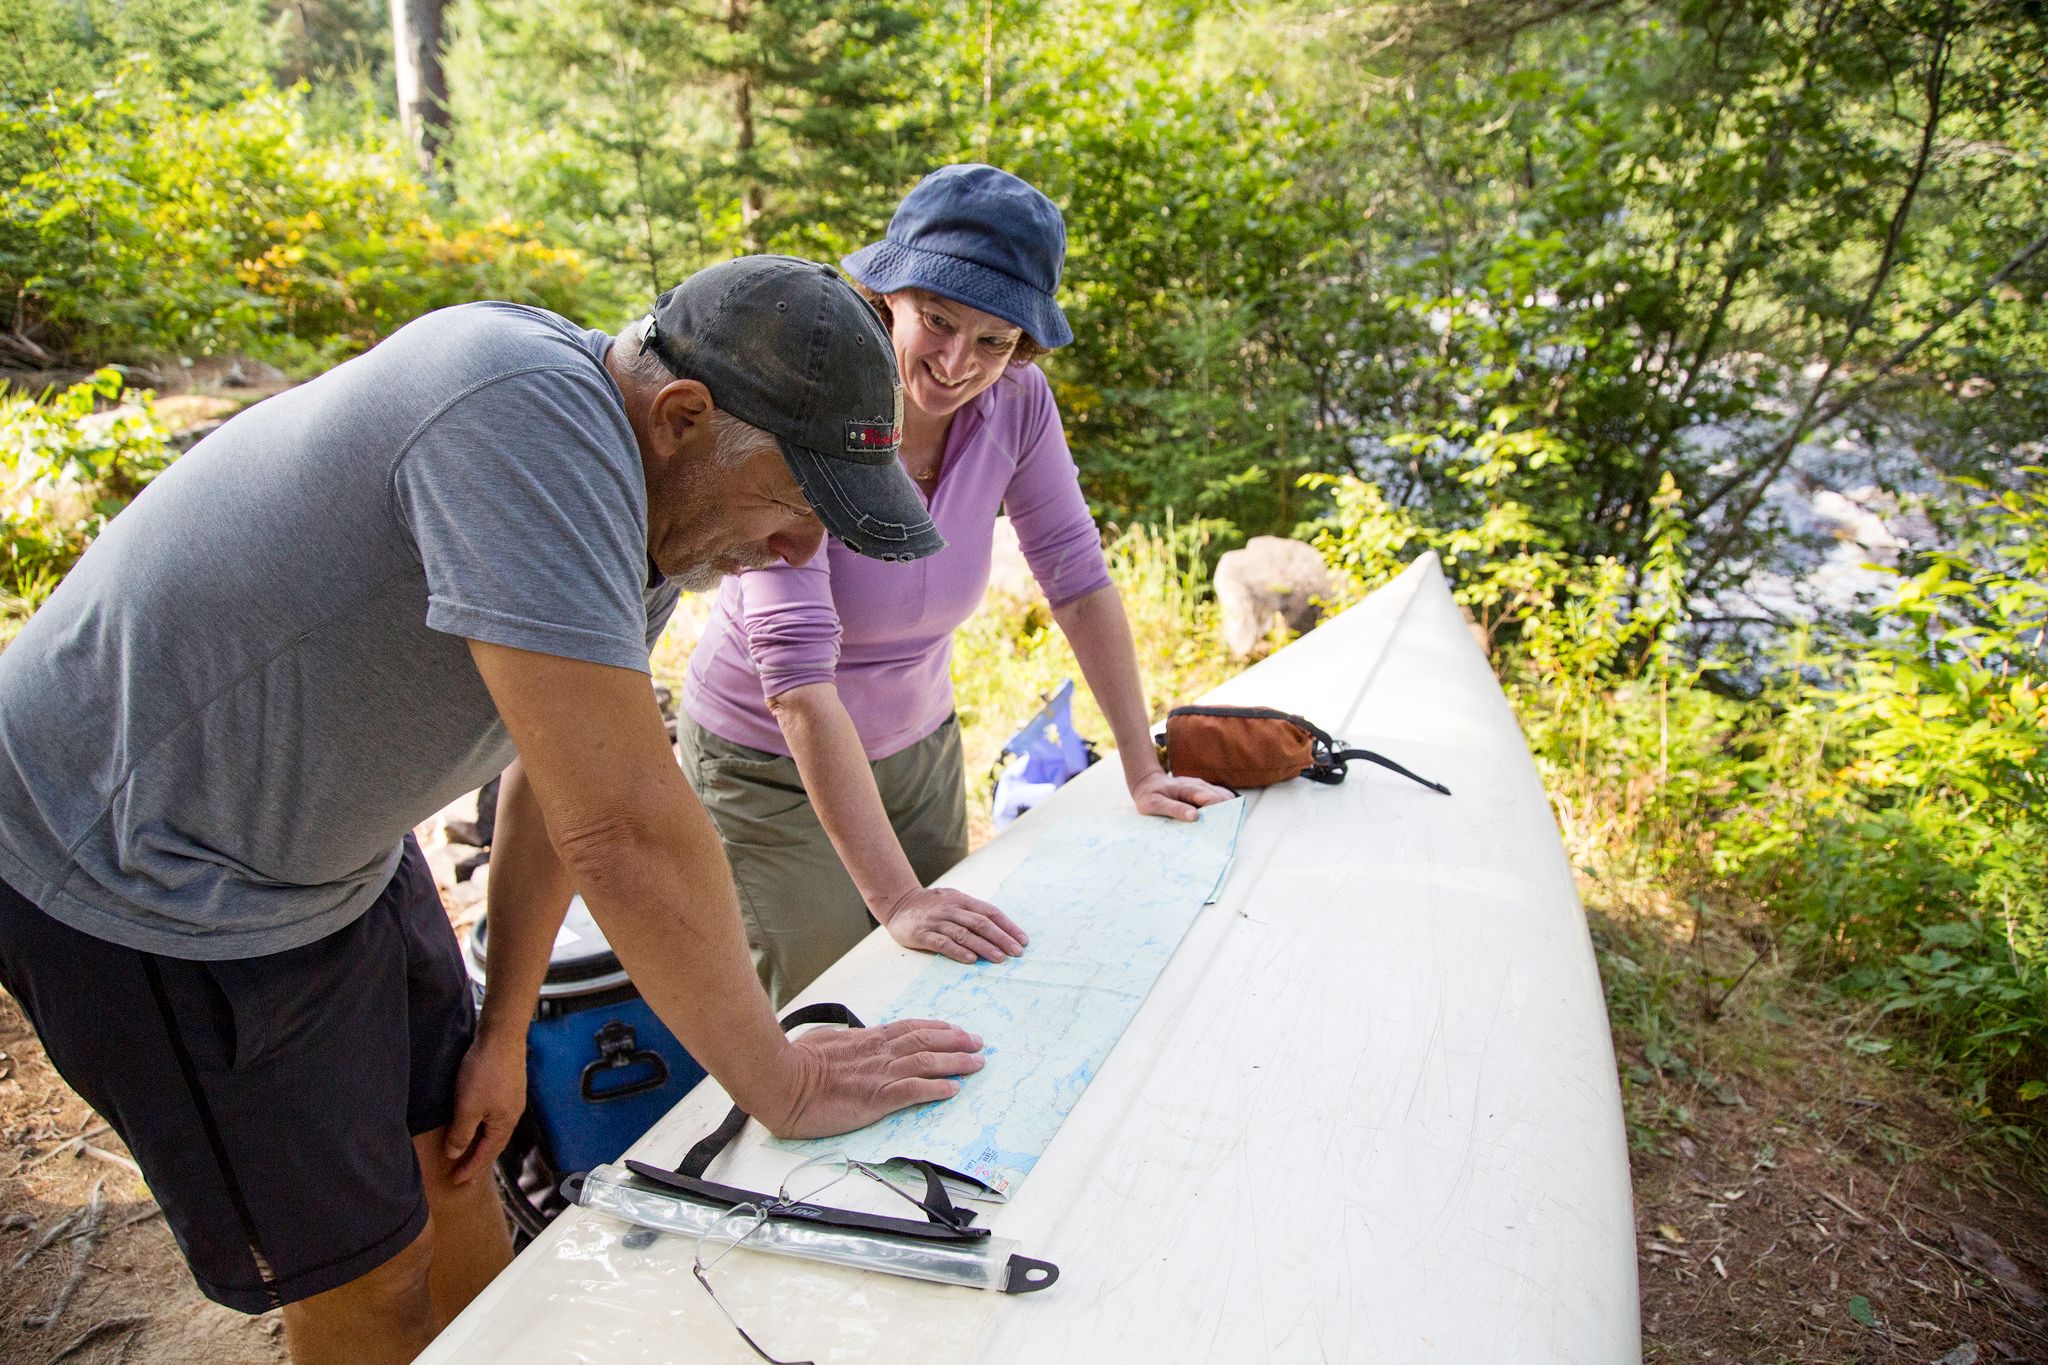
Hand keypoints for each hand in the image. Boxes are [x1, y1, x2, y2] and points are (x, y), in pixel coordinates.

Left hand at [443, 1028, 526, 1184]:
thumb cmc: (485, 1071)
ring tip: (469, 1153)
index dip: (470, 1169)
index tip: (457, 1183)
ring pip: (495, 1130)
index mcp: (504, 1124)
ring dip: (481, 1144)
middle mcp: (512, 1115)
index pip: (486, 1155)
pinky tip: (477, 1123)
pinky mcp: (508, 1086)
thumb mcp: (467, 1107)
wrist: (501, 1036)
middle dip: (478, 1160)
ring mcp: (512, 1100)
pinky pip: (495, 1116)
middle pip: (494, 1145)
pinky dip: (484, 1127)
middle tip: (464, 1175)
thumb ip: (461, 1133)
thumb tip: (455, 1154)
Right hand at [770, 1018, 985, 1138]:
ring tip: (977, 1064)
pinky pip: (914, 1090)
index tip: (956, 1030)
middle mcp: (879, 1052)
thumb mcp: (826, 1042)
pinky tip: (953, 1090)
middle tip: (979, 1043)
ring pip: (928, 1062)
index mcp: (868, 1039)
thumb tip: (854, 1040)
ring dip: (956, 1062)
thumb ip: (846, 1041)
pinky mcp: (876, 1098)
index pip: (911, 1028)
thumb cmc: (796, 1062)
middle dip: (957, 1041)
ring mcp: (879, 1074)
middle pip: (927, 1040)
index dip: (938, 1028)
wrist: (782, 1080)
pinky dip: (936, 1088)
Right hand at [878, 886, 1028, 964]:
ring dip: (984, 946)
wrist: (898, 902)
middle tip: (1017, 952)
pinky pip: (942, 943)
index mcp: (962, 900)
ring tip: (1000, 958)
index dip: (1008, 926)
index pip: (990, 912)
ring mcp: (936, 921)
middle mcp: (951, 909)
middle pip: (981, 923)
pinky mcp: (922, 934)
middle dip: (1002, 938)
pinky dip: (958, 951)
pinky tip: (971, 960)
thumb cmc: (932, 905)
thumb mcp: (953, 901)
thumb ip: (971, 913)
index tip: (1023, 940)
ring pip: (964, 934)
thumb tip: (999, 931)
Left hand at [1131, 768, 1235, 821]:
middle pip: (1223, 797)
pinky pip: (1220, 797)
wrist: (1147, 783)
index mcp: (1187, 788)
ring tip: (1220, 827)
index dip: (1218, 813)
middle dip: (1226, 813)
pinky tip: (1216, 820)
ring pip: (1225, 796)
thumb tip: (1195, 816)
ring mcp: (1203, 786)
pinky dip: (1222, 808)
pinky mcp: (1204, 790)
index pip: (1212, 799)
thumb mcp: (1155, 804)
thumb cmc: (1149, 795)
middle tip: (1220, 831)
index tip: (1217, 829)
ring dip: (1225, 811)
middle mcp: (1199, 785)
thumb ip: (1175, 809)